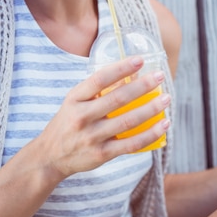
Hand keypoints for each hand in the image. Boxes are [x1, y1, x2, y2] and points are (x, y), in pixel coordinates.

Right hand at [36, 55, 170, 178]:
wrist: (50, 157)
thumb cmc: (68, 124)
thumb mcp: (73, 103)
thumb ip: (95, 92)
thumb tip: (129, 77)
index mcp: (74, 99)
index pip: (99, 79)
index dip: (120, 68)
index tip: (139, 60)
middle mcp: (82, 117)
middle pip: (118, 99)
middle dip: (142, 86)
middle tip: (160, 76)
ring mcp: (92, 137)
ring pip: (128, 121)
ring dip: (151, 109)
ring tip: (166, 99)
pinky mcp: (102, 154)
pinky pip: (131, 144)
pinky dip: (150, 134)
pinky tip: (163, 124)